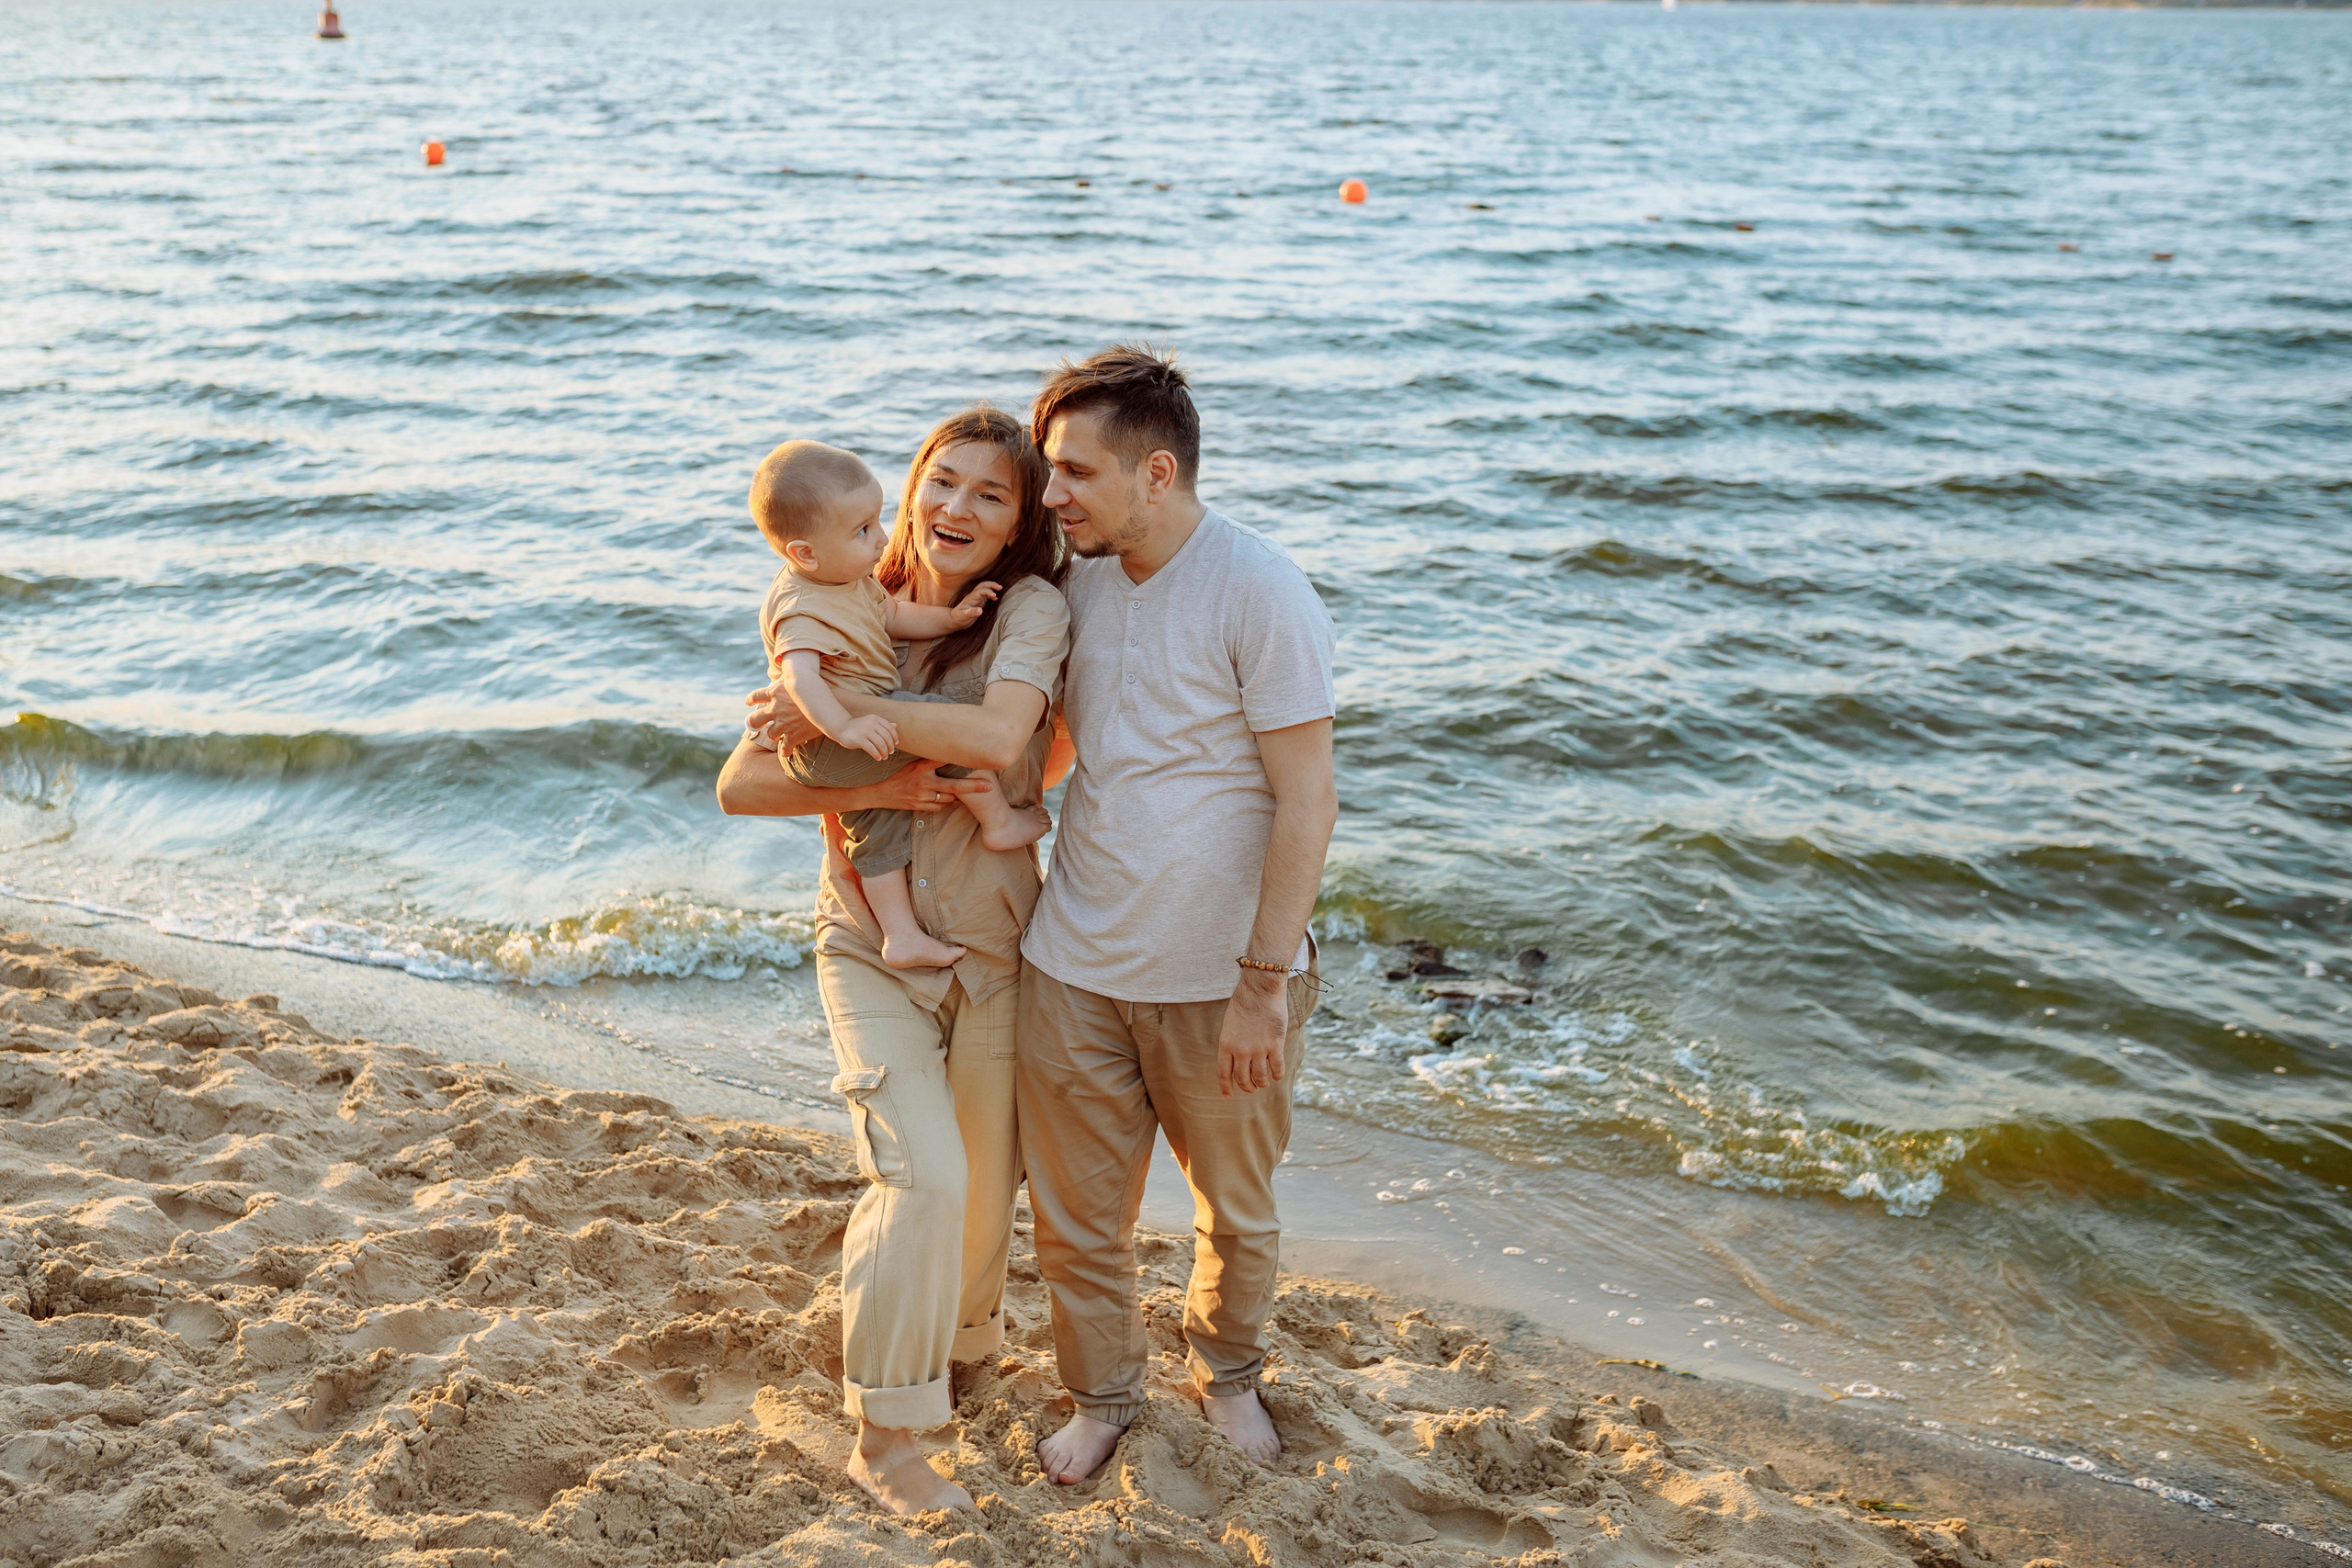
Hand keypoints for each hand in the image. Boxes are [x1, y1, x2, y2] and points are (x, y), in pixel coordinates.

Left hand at [744, 680, 818, 752]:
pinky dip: (785, 751)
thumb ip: (786, 680)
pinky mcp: (793, 736)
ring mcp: (783, 724)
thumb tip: (779, 678)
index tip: (749, 702)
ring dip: (775, 735)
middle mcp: (775, 708)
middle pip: (755, 719)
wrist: (832, 704)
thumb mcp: (798, 680)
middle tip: (754, 724)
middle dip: (754, 723)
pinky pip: (784, 748)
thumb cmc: (818, 689)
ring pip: (771, 734)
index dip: (751, 699)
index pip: (756, 695)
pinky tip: (786, 752)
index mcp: (775, 692)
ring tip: (779, 736)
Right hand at [837, 713, 898, 761]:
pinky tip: (878, 758)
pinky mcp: (859, 739)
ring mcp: (865, 731)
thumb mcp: (871, 723)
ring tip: (884, 757)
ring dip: (884, 752)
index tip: (895, 744)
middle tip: (890, 753)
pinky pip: (872, 749)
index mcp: (875, 719)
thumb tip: (895, 725)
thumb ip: (882, 725)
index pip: (890, 728)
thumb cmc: (859, 727)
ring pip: (880, 743)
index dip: (895, 737)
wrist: (841, 728)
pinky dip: (877, 755)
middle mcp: (871, 723)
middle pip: (886, 737)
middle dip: (890, 746)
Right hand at [872, 761, 991, 812]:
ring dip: (956, 794)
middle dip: (974, 787)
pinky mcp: (919, 807)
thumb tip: (946, 750)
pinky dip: (945, 802)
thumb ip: (927, 758)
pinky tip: (946, 796)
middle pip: (955, 785)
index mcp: (920, 767)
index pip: (945, 760)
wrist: (876, 792)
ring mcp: (922, 797)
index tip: (979, 758)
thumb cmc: (894, 773)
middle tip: (990, 786)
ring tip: (965, 789)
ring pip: (949, 798)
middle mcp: (923, 782)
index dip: (963, 760)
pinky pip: (939, 806)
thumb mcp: (909, 762)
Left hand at [949, 580, 1001, 628]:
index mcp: (970, 598)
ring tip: (1000, 589)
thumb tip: (981, 610)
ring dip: (992, 587)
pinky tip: (995, 598)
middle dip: (991, 584)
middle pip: (982, 585)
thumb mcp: (964, 616)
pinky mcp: (978, 602)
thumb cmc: (959, 618)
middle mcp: (973, 596)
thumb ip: (972, 613)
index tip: (995, 596)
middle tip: (1000, 587)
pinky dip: (991, 594)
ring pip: (984, 588)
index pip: (980, 590)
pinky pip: (986, 595)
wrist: (955, 620)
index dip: (988, 591)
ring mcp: (976, 598)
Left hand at [1217, 971, 1289, 1096]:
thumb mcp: (1229, 1024)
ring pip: (1260, 1077)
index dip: (1226, 1086)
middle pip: (1242, 1078)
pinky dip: (1277, 1074)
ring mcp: (1258, 1049)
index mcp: (1226, 1044)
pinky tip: (1277, 1075)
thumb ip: (1232, 1042)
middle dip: (1247, 1087)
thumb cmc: (1244, 1002)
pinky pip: (1277, 1068)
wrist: (1260, 989)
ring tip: (1264, 1082)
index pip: (1223, 1072)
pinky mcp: (1275, 1045)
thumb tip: (1237, 1059)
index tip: (1228, 1095)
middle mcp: (1240, 1050)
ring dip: (1262, 1083)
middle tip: (1252, 1088)